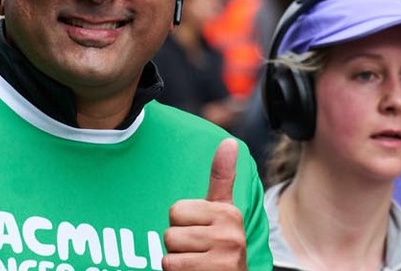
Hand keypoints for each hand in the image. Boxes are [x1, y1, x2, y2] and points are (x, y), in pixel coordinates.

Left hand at [164, 139, 246, 269]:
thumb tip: (229, 141)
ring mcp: (223, 257)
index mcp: (229, 214)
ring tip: (198, 263)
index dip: (181, 224)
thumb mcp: (223, 212)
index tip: (201, 232)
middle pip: (170, 232)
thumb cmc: (222, 246)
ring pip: (169, 252)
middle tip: (198, 252)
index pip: (176, 210)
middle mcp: (231, 235)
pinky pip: (170, 267)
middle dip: (178, 245)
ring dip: (177, 261)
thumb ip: (222, 178)